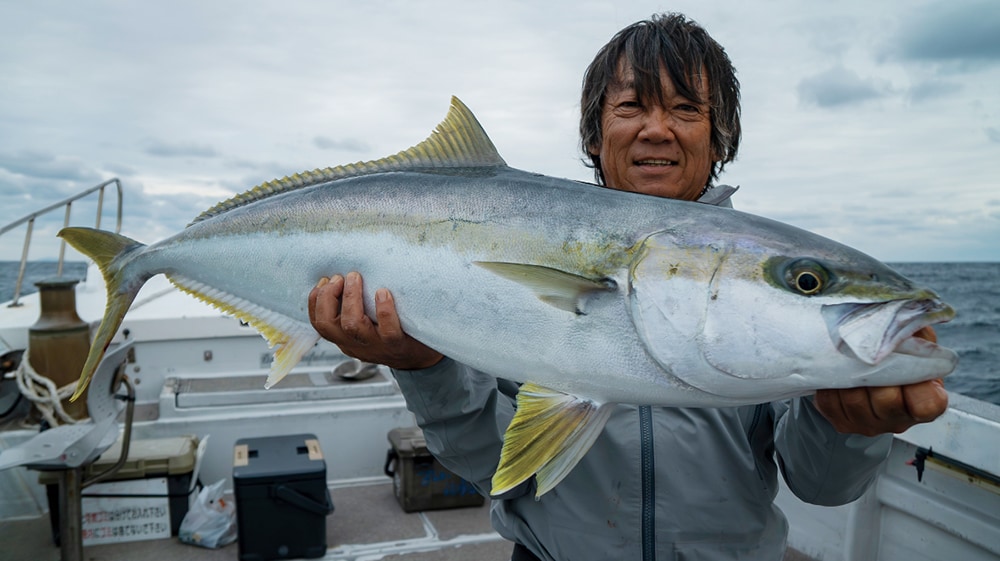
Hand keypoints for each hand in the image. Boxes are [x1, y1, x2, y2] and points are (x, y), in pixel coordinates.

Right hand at [308, 272, 443, 369]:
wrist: (420, 358)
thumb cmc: (393, 334)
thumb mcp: (367, 326)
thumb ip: (355, 308)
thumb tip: (344, 274)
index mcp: (345, 339)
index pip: (319, 323)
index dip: (315, 301)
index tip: (325, 280)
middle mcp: (355, 344)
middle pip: (327, 325)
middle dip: (328, 297)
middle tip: (339, 278)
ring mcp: (376, 346)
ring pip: (353, 326)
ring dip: (351, 298)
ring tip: (356, 278)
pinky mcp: (398, 345)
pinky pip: (388, 330)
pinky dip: (383, 310)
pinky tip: (383, 292)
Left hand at [814, 326, 948, 435]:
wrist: (867, 366)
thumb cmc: (896, 351)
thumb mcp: (913, 338)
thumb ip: (911, 332)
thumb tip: (899, 320)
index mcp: (926, 401)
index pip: (927, 404)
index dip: (915, 385)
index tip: (904, 363)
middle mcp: (899, 419)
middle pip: (886, 401)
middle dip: (874, 373)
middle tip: (868, 354)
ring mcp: (870, 424)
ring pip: (854, 401)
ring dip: (848, 376)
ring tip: (849, 359)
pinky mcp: (843, 423)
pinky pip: (830, 403)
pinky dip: (830, 383)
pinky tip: (836, 371)